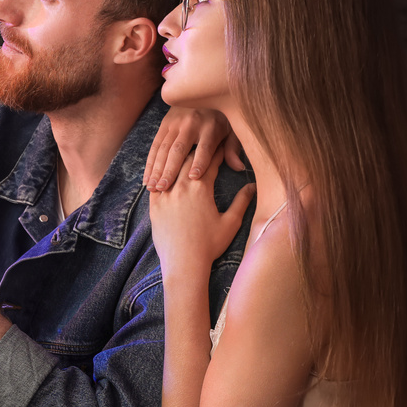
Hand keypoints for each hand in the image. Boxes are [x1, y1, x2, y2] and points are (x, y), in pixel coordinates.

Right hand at [143, 107, 244, 192]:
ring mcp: (174, 123)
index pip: (204, 147)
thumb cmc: (221, 117)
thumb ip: (232, 149)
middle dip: (169, 170)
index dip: (200, 162)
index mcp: (210, 126)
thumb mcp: (232, 129)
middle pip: (178, 150)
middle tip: (164, 188)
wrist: (202, 90)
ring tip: (152, 187)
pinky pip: (155, 145)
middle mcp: (190, 124)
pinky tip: (147, 177)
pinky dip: (150, 163)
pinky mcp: (164, 124)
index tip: (193, 177)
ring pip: (163, 149)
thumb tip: (238, 167)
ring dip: (156, 169)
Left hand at [150, 150, 255, 273]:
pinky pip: (156, 182)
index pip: (210, 162)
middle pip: (189, 160)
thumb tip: (253, 186)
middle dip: (198, 150)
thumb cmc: (209, 245)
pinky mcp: (153, 205)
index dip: (217, 151)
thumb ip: (242, 201)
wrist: (183, 263)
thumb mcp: (231, 223)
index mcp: (201, 188)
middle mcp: (180, 187)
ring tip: (185, 153)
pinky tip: (165, 172)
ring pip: (171, 168)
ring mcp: (164, 195)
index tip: (222, 143)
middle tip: (203, 143)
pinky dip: (162, 175)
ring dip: (179, 161)